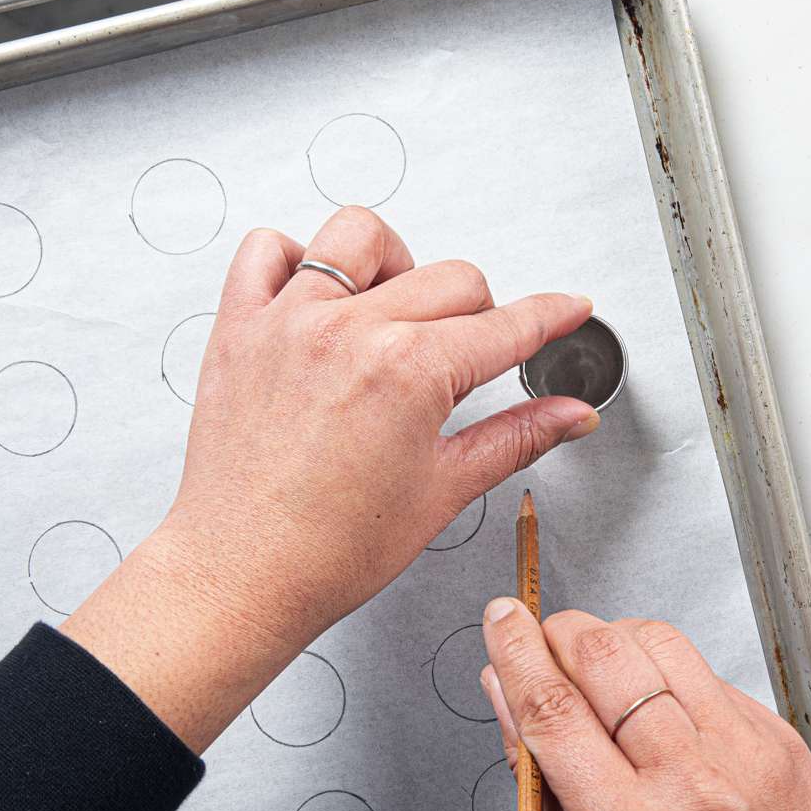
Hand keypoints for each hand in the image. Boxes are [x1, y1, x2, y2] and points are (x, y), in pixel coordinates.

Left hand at [63, 208, 598, 750]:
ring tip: (396, 309)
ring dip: (395, 262)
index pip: (505, 324)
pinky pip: (268, 250)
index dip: (550, 316)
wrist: (240, 576)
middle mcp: (349, 331)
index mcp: (408, 371)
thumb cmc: (327, 550)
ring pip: (361, 234)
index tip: (567, 309)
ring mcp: (290, 321)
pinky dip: (298, 259)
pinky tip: (320, 299)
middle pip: (450, 277)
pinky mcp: (240, 326)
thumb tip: (571, 416)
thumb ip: (517, 437)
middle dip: (479, 312)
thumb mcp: (443, 490)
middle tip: (468, 356)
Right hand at [480, 601, 810, 810]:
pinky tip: (655, 700)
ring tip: (598, 667)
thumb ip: (538, 780)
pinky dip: (665, 668)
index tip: (501, 618)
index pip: (553, 710)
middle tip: (543, 639)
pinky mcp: (775, 735)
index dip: (515, 651)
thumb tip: (505, 693)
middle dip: (559, 631)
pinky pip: (704, 668)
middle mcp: (692, 784)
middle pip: (603, 656)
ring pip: (658, 641)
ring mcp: (742, 753)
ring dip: (612, 636)